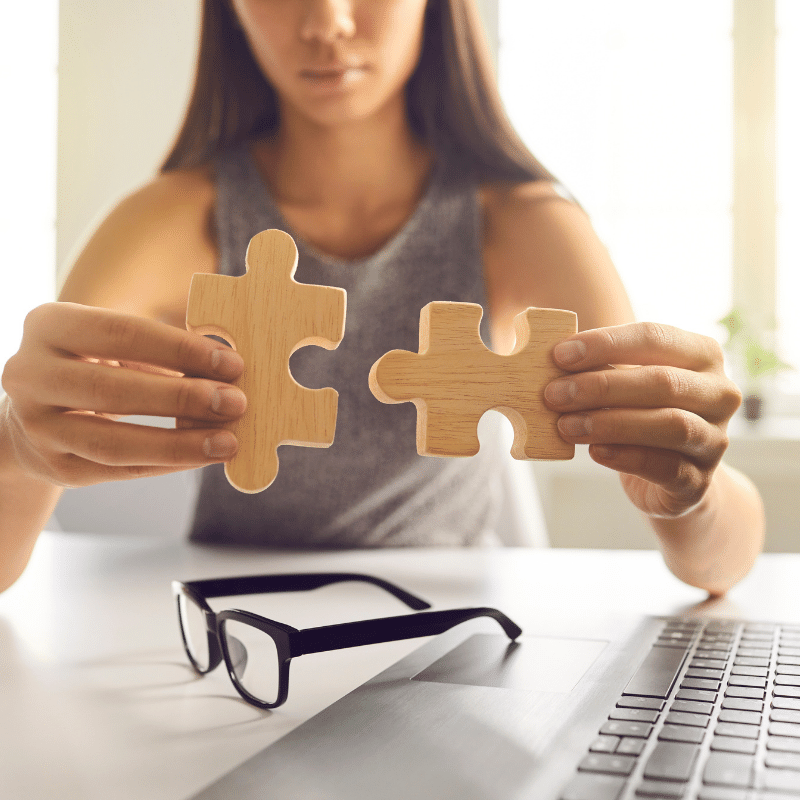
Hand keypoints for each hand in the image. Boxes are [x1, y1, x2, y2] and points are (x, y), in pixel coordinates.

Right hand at [1, 302, 246, 486]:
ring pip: (114, 442)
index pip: (121, 334)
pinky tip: (202, 456)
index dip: (180, 350)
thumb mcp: (115, 344)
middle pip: (114, 390)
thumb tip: (227, 370)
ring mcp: (36, 426)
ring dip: (179, 443)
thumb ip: (163, 350)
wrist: (38, 413)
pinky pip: (119, 470)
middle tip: (234, 402)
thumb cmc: (95, 365)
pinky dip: (168, 463)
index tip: (231, 363)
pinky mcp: (54, 466)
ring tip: (226, 441)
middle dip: (183, 398)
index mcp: (48, 325)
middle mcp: (29, 374)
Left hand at [543, 322, 741, 517]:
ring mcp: (715, 439)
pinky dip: (626, 457)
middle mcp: (719, 394)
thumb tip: (554, 358)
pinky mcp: (700, 480)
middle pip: (663, 382)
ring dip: (610, 423)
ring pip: (670, 425)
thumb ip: (598, 367)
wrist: (671, 477)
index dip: (606, 343)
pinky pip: (666, 467)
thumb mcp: (624, 383)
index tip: (560, 355)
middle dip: (602, 386)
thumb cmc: (641, 413)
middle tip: (553, 394)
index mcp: (702, 355)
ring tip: (565, 425)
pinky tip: (594, 451)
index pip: (655, 338)